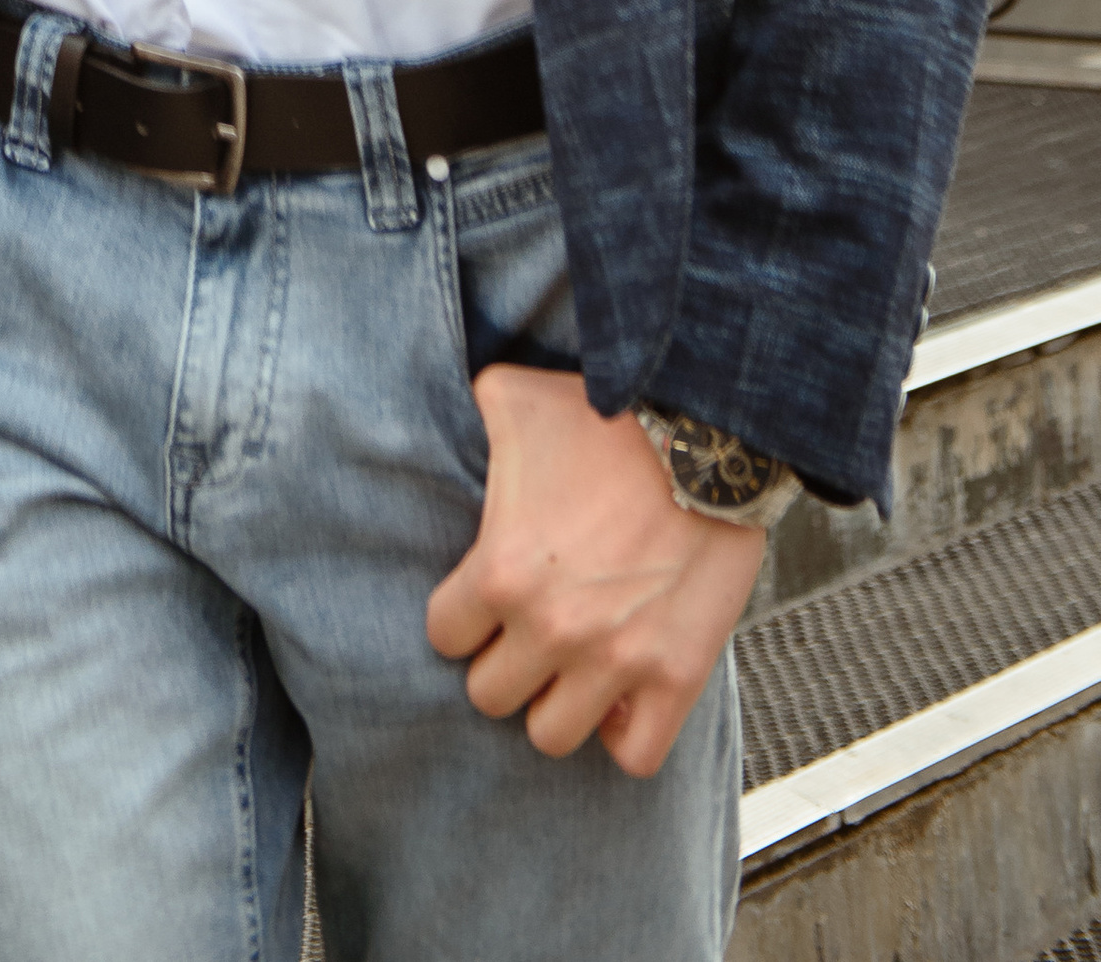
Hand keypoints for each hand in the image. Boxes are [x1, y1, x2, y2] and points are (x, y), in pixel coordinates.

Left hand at [425, 366, 764, 775]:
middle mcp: (552, 626)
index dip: (461, 619)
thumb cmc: (606, 413)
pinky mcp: (677, 677)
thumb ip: (469, 415)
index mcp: (501, 569)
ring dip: (557, 704)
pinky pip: (636, 756)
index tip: (486, 602)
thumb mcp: (513, 396)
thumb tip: (451, 411)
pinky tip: (625, 694)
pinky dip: (626, 734)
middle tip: (528, 634)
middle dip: (504, 665)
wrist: (709, 433)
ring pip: (552, 736)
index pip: (444, 637)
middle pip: (490, 697)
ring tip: (572, 667)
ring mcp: (617, 660)